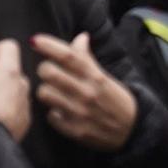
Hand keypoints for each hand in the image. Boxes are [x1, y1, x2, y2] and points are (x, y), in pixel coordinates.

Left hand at [32, 32, 137, 151]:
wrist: (132, 130)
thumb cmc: (115, 99)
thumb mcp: (104, 76)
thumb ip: (87, 58)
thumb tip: (81, 36)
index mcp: (94, 76)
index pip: (68, 55)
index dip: (49, 45)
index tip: (35, 40)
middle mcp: (86, 93)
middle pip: (49, 72)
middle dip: (44, 69)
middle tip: (48, 71)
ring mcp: (80, 113)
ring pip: (45, 93)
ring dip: (45, 90)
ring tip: (53, 92)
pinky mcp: (75, 131)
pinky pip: (50, 116)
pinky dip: (52, 112)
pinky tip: (60, 111)